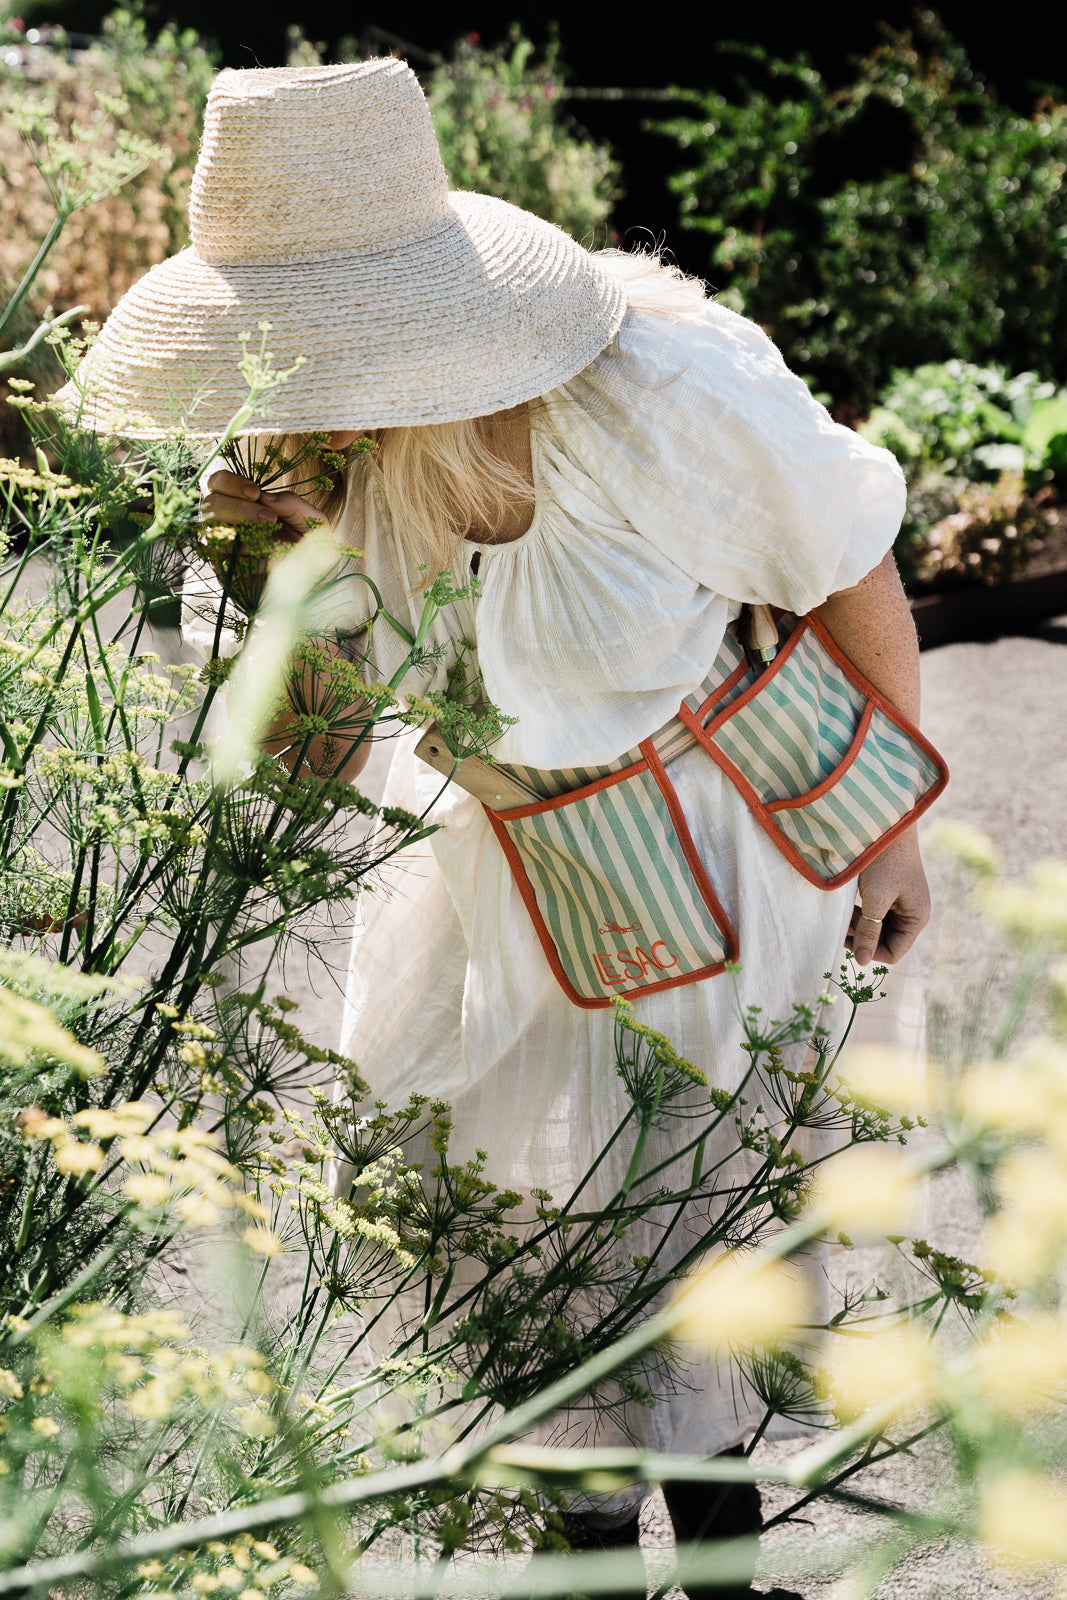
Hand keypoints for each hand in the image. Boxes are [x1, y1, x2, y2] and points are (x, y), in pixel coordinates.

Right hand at [199, 471, 325, 612]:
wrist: (318, 585)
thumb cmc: (313, 548)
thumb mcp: (313, 521)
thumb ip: (293, 504)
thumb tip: (265, 497)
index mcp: (244, 503)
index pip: (218, 483)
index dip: (231, 483)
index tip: (256, 493)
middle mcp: (228, 523)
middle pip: (209, 504)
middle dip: (238, 508)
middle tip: (269, 518)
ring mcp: (224, 549)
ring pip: (215, 532)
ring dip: (246, 534)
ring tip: (275, 541)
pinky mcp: (226, 573)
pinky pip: (228, 561)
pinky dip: (252, 559)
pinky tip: (270, 561)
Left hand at [846, 830, 930, 965]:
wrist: (886, 823)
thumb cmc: (884, 860)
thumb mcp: (876, 898)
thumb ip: (869, 931)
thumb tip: (862, 962)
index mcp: (917, 918)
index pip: (894, 952)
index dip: (870, 951)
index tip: (845, 938)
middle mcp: (913, 913)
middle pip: (886, 942)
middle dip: (863, 937)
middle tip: (841, 924)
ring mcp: (902, 903)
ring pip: (878, 929)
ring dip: (860, 925)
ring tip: (845, 912)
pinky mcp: (891, 893)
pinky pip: (876, 915)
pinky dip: (861, 914)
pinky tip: (850, 904)